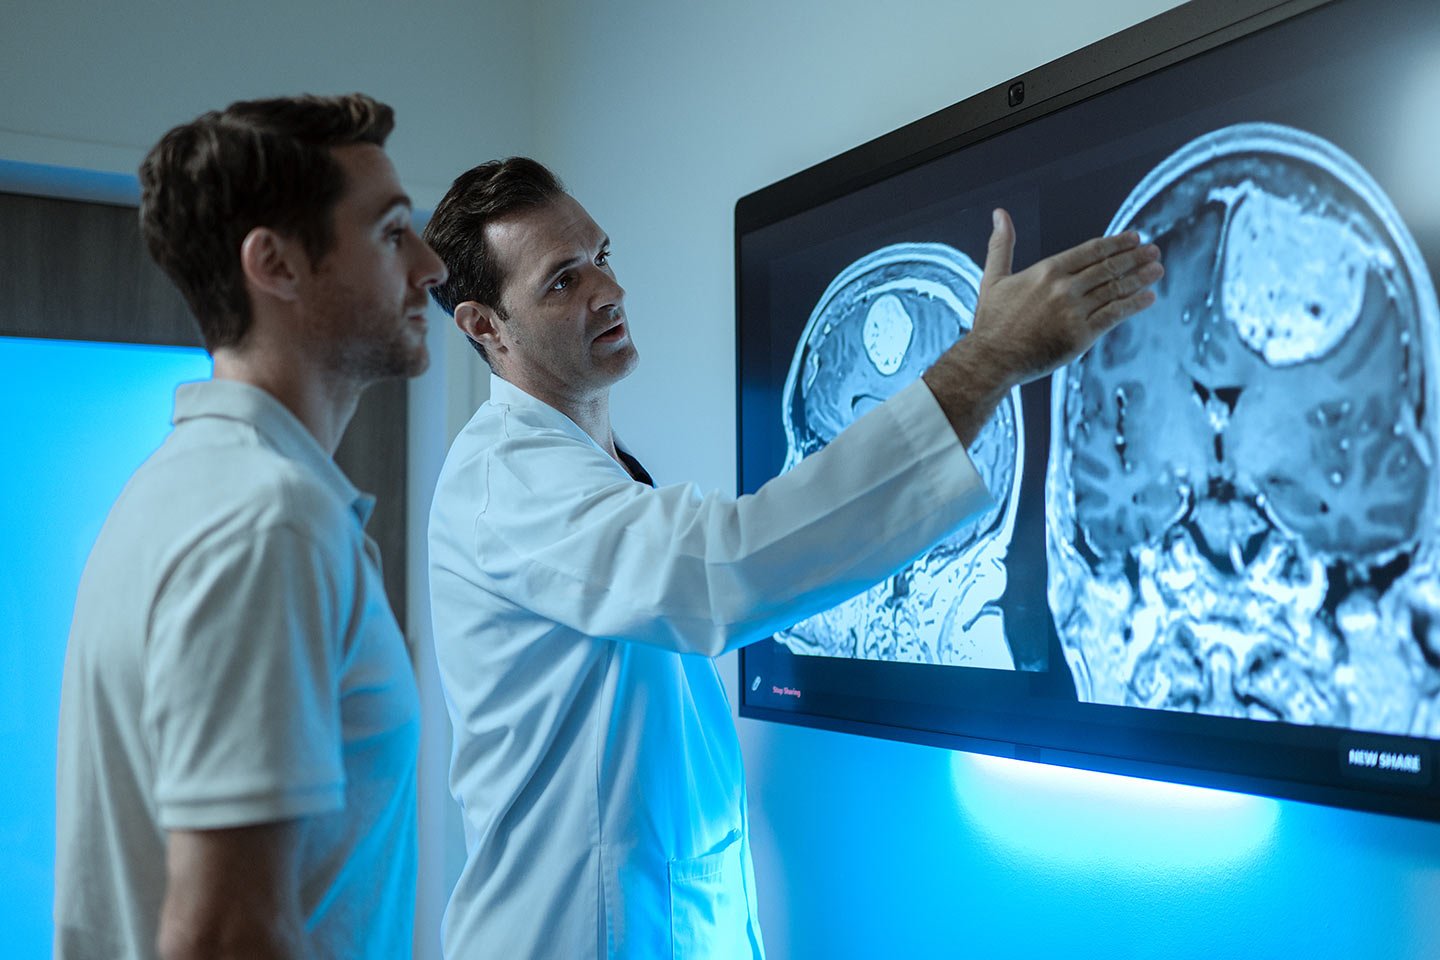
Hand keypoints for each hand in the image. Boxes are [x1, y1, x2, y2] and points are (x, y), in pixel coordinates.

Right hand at [922, 209, 1161, 444]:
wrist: (991, 359)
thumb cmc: (991, 321)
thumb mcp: (993, 277)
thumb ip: (1001, 245)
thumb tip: (1000, 214)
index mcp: (1047, 270)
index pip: (1090, 250)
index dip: (1116, 243)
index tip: (1134, 238)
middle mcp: (1064, 287)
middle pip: (1108, 267)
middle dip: (1135, 257)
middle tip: (1154, 251)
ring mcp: (1075, 311)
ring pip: (1115, 289)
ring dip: (1140, 278)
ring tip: (1157, 269)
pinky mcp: (1081, 335)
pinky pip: (1114, 315)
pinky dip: (1134, 305)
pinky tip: (1148, 297)